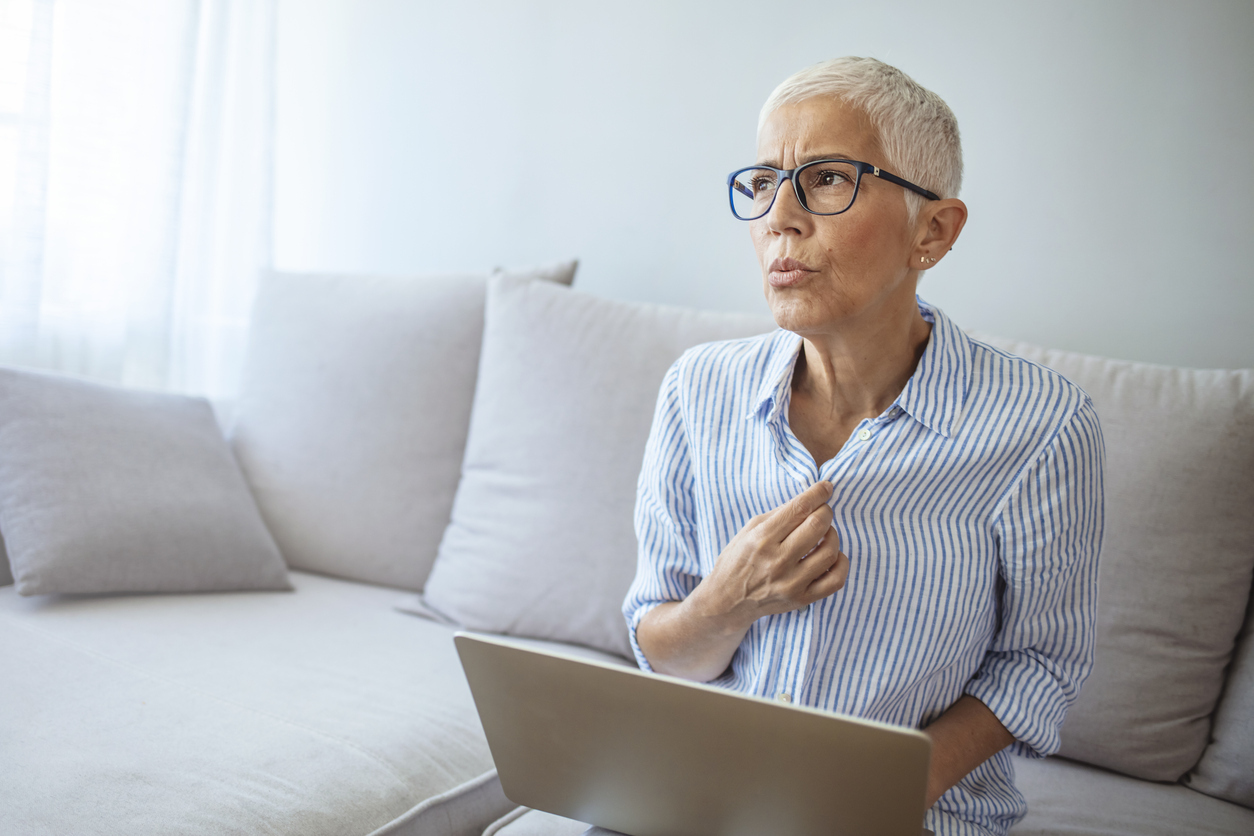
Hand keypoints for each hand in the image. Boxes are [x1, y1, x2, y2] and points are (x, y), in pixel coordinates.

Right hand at [694, 479, 848, 626]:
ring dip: (832, 535)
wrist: (726, 601)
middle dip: (826, 512)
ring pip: (830, 551)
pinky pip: (835, 580)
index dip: (818, 493)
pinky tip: (833, 556)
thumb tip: (809, 500)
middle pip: (817, 526)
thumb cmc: (737, 560)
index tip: (826, 486)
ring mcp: (791, 583)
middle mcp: (777, 561)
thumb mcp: (748, 530)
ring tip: (825, 534)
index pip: (799, 509)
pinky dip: (841, 563)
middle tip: (822, 511)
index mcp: (762, 539)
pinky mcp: (801, 599)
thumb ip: (778, 515)